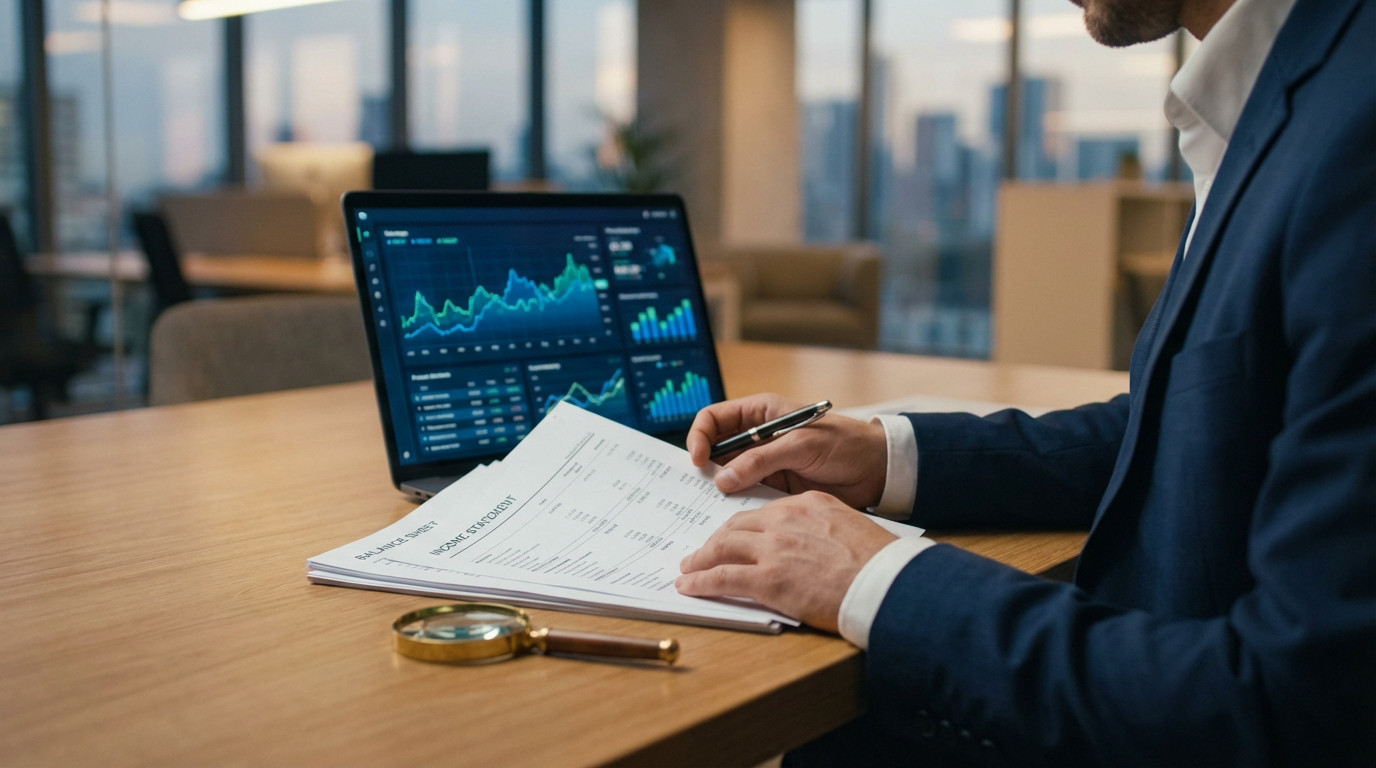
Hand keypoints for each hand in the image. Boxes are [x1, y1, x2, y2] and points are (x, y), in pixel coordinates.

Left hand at [676, 491, 897, 631]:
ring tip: (689, 569)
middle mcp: (785, 520)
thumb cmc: (878, 563)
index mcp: (806, 504)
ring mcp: (773, 549)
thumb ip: (822, 530)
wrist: (885, 583)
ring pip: (722, 547)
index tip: (734, 537)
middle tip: (702, 552)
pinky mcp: (767, 579)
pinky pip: (721, 577)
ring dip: (700, 559)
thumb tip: (810, 547)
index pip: (763, 513)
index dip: (743, 528)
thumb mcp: (849, 528)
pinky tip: (689, 586)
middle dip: (715, 540)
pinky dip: (700, 581)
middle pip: (736, 526)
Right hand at [687, 393, 887, 508]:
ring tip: (711, 505)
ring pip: (728, 474)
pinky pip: (745, 493)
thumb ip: (760, 460)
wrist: (876, 470)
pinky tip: (733, 515)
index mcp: (760, 413)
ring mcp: (764, 463)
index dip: (700, 436)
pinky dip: (736, 503)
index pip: (714, 419)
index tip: (698, 460)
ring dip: (719, 487)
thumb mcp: (800, 445)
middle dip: (704, 466)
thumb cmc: (844, 444)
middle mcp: (757, 436)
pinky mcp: (774, 486)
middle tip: (698, 487)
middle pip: (716, 448)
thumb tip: (722, 480)